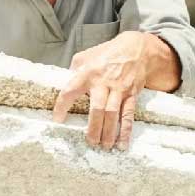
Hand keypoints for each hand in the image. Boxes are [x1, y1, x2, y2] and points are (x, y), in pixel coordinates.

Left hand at [51, 31, 176, 150]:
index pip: (70, 91)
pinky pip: (128, 114)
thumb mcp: (86, 56)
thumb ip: (74, 69)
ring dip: (109, 132)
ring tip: (104, 146)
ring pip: (113, 114)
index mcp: (87, 73)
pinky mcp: (131, 94)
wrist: (136, 49)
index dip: (62, 106)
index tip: (58, 119)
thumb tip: (65, 83)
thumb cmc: (107, 53)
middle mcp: (103, 83)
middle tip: (90, 141)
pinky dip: (126, 130)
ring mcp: (119, 89)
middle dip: (93, 127)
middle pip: (97, 108)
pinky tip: (123, 143)